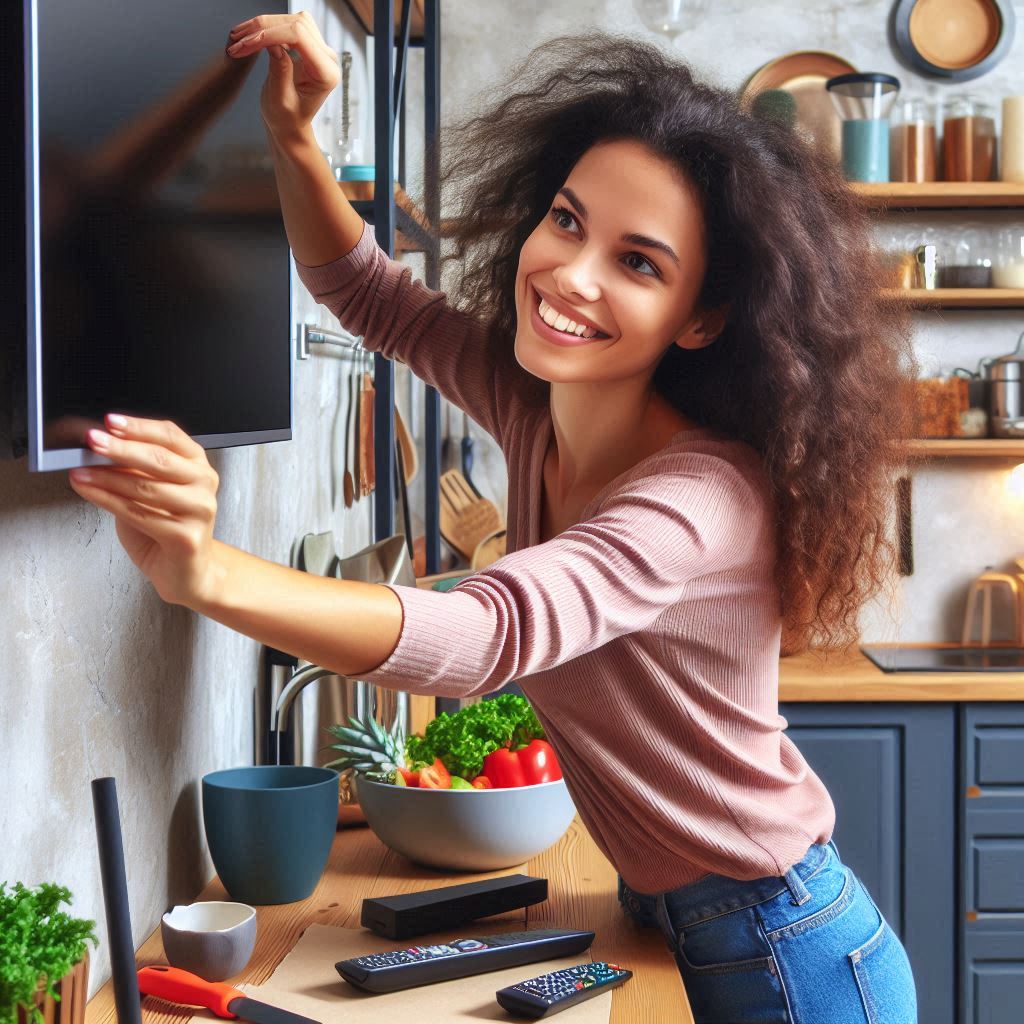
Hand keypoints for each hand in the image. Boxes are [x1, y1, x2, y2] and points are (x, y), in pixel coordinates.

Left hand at [68, 414, 222, 608]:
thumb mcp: (149, 492)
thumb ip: (132, 472)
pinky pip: (139, 514)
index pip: (170, 436)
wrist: (185, 572)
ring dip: (107, 477)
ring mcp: (199, 510)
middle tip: (93, 441)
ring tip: (82, 471)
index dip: (139, 427)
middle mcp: (204, 484)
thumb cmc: (166, 531)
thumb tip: (98, 450)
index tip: (111, 422)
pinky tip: (91, 492)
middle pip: (160, 459)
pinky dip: (108, 501)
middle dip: (121, 449)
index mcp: (197, 466)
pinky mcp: (186, 537)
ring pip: (146, 487)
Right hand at [226, 11, 338, 141]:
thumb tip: (272, 43)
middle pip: (296, 23)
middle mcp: (327, 58)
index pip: (299, 36)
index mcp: (326, 73)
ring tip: (241, 37)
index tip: (246, 44)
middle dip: (263, 28)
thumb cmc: (287, 120)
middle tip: (238, 41)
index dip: (270, 34)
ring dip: (264, 25)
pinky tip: (252, 37)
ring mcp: (319, 50)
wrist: (290, 126)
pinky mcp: (307, 46)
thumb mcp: (281, 101)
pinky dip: (268, 29)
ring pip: (291, 20)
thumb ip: (280, 72)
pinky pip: (288, 26)